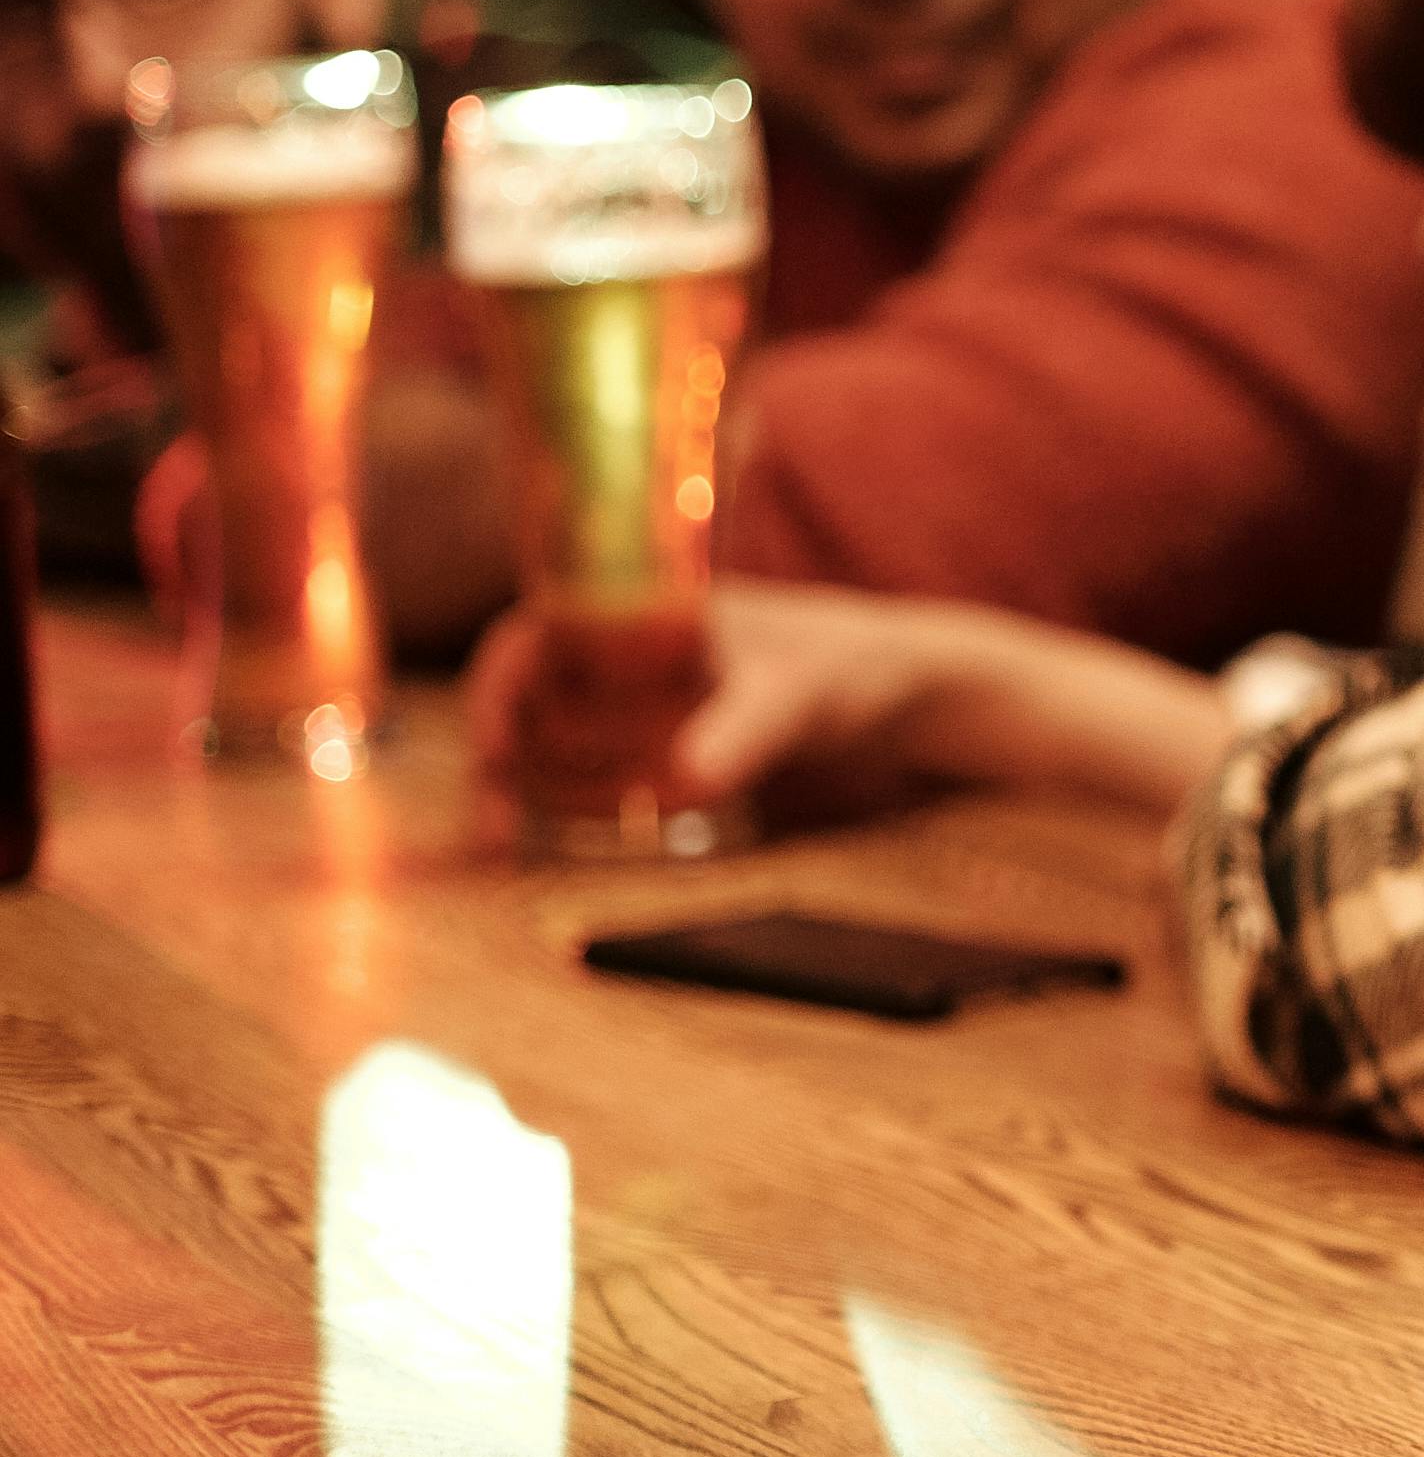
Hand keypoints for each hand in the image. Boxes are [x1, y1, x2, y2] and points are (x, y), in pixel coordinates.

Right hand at [468, 578, 978, 821]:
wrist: (901, 687)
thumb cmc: (848, 666)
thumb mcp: (797, 697)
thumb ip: (746, 731)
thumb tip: (688, 779)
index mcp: (642, 610)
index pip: (533, 633)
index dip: (496, 688)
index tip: (490, 749)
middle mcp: (625, 651)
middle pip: (527, 699)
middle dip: (497, 761)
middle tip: (490, 832)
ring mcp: (637, 697)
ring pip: (548, 739)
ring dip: (519, 788)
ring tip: (503, 846)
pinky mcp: (658, 738)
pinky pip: (589, 769)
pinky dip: (562, 801)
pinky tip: (547, 843)